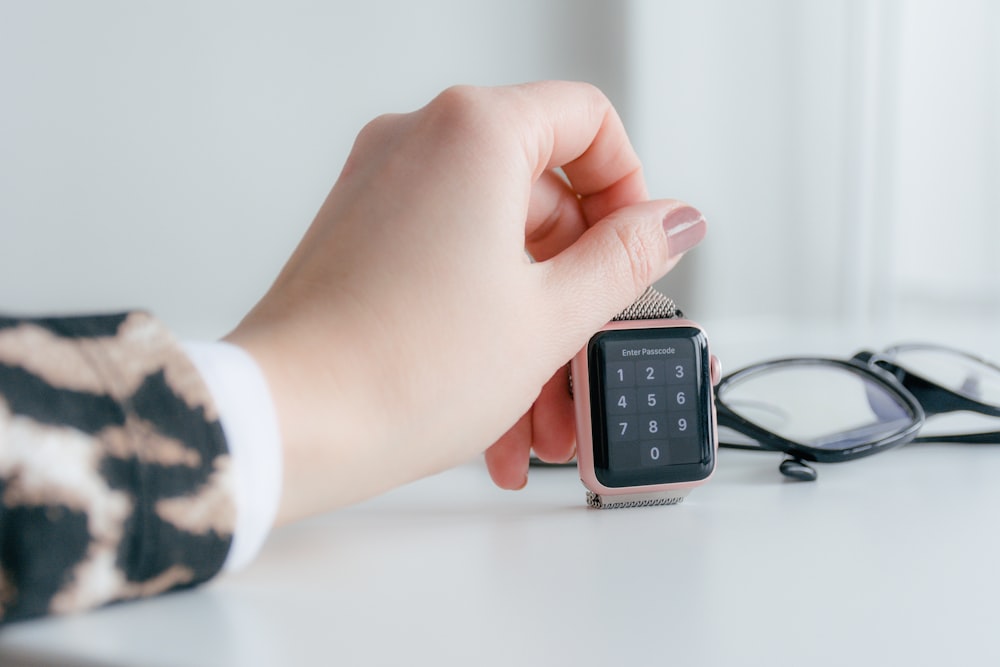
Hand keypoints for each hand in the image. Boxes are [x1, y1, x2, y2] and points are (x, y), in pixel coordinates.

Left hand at [225, 81, 706, 522]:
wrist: (287, 425)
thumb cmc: (400, 369)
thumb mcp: (550, 316)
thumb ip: (627, 258)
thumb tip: (672, 221)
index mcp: (473, 133)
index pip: (587, 121)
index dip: (628, 189)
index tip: (637, 251)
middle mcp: (419, 144)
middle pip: (541, 201)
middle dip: (576, 296)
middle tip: (589, 359)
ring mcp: (383, 191)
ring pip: (495, 250)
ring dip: (532, 333)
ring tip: (542, 418)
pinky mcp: (361, 238)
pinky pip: (449, 270)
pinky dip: (482, 328)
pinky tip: (500, 411)